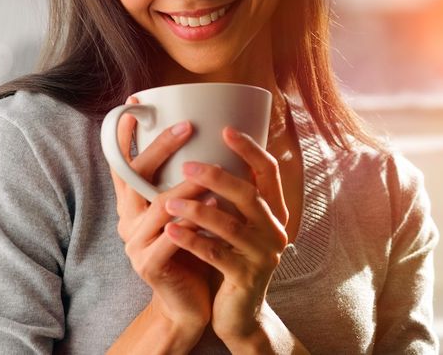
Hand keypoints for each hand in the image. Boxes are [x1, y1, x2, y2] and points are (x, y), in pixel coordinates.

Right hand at [110, 97, 215, 336]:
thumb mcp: (187, 208)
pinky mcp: (150, 266)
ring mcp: (136, 244)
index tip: (135, 103)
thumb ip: (188, 179)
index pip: (123, 163)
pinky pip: (173, 239)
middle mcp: (128, 220)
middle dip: (159, 148)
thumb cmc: (194, 246)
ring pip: (159, 206)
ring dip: (187, 185)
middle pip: (135, 177)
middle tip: (186, 126)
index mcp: (133, 204)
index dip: (125, 134)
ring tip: (211, 167)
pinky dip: (195, 222)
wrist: (190, 300)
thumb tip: (209, 131)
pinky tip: (217, 208)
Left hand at [161, 126, 289, 347]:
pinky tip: (170, 231)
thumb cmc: (232, 259)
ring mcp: (263, 254)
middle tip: (187, 166)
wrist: (240, 313)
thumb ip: (230, 197)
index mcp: (274, 211)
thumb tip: (202, 153)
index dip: (250, 149)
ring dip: (197, 210)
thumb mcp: (238, 225)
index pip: (269, 172)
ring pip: (230, 225)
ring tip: (167, 202)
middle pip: (250, 194)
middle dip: (217, 177)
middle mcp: (275, 229)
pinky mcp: (246, 277)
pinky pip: (217, 255)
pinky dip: (192, 241)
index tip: (225, 129)